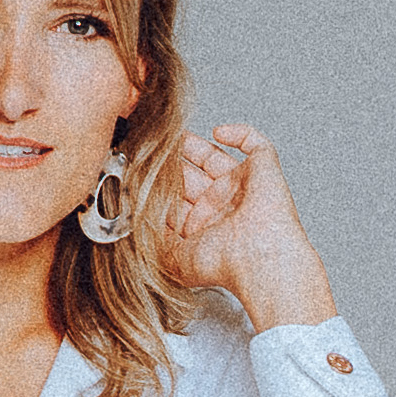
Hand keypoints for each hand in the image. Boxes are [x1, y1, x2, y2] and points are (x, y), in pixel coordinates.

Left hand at [160, 123, 338, 330]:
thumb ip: (152, 238)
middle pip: (192, 174)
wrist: (256, 260)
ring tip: (173, 133)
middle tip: (152, 147)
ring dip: (194, 144)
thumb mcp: (173, 257)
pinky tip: (219, 132)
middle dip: (171, 161)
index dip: (159, 183)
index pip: (177, 196)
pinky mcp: (263, 170)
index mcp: (204, 225)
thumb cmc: (224, 264)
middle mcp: (222, 206)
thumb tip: (132, 222)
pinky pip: (256, 144)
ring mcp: (242, 186)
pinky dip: (240, 133)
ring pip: (216, 156)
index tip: (140, 169)